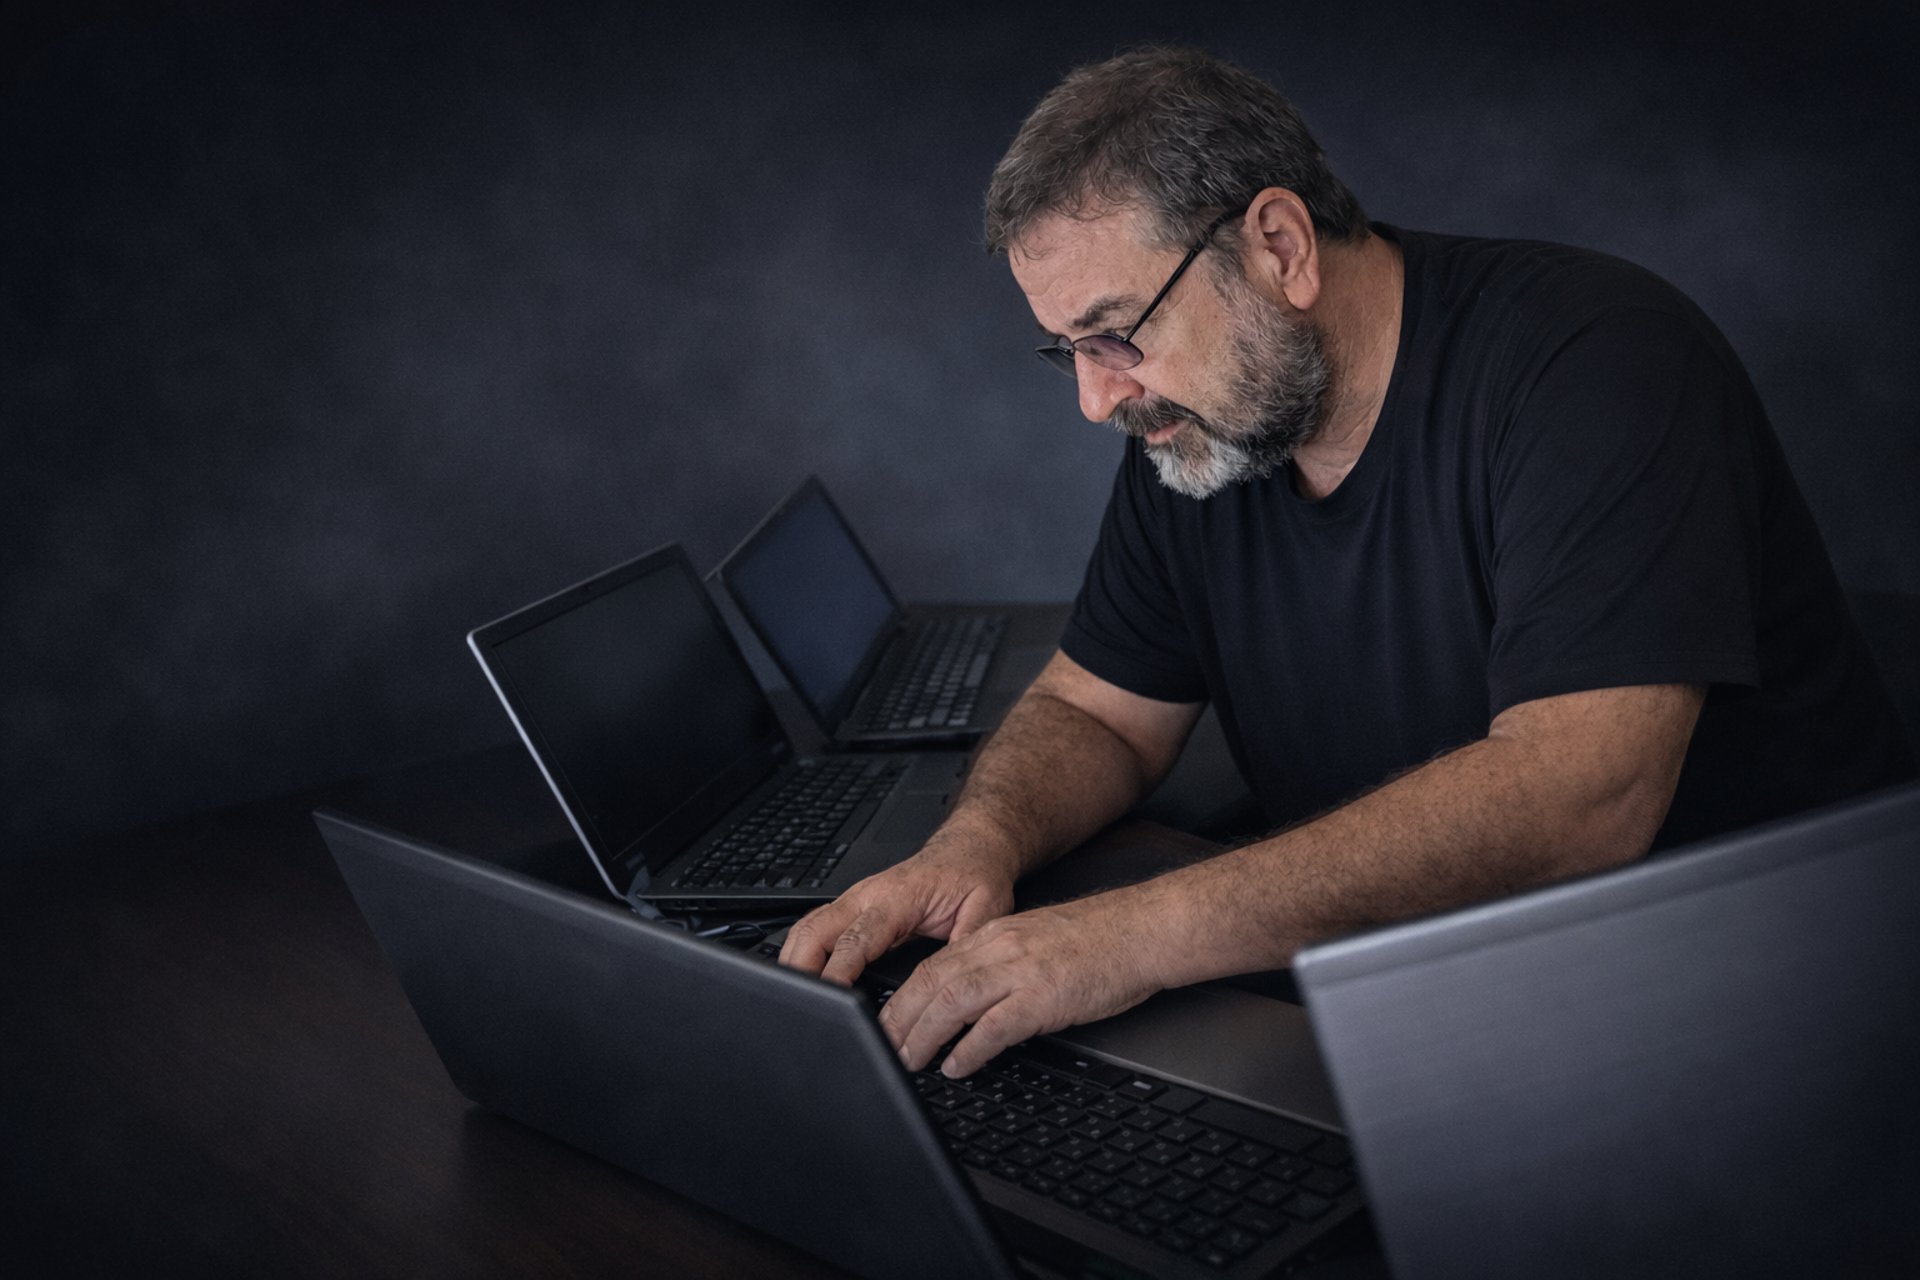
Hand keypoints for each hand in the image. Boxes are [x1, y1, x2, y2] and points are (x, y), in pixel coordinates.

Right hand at [778, 828, 1017, 984]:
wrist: (970, 848)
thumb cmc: (975, 874)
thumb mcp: (986, 909)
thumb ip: (967, 943)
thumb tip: (955, 981)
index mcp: (898, 897)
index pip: (856, 939)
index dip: (838, 972)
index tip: (831, 999)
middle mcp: (869, 895)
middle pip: (815, 931)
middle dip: (800, 967)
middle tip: (800, 1004)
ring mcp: (857, 899)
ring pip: (808, 927)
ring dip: (795, 959)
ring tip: (794, 997)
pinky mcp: (855, 907)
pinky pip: (816, 927)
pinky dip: (803, 951)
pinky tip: (801, 975)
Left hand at [878, 888, 1166, 1078]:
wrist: (1142, 931)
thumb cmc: (1098, 941)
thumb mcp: (1036, 941)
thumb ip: (1001, 963)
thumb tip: (973, 1002)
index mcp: (995, 935)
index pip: (933, 966)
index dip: (902, 997)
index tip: (886, 1022)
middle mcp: (1000, 948)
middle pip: (930, 982)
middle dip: (899, 1019)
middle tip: (882, 1048)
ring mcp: (1021, 971)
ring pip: (952, 1002)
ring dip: (923, 1035)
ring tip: (908, 1061)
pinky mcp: (1044, 996)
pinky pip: (994, 1026)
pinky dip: (969, 1049)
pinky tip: (957, 1066)